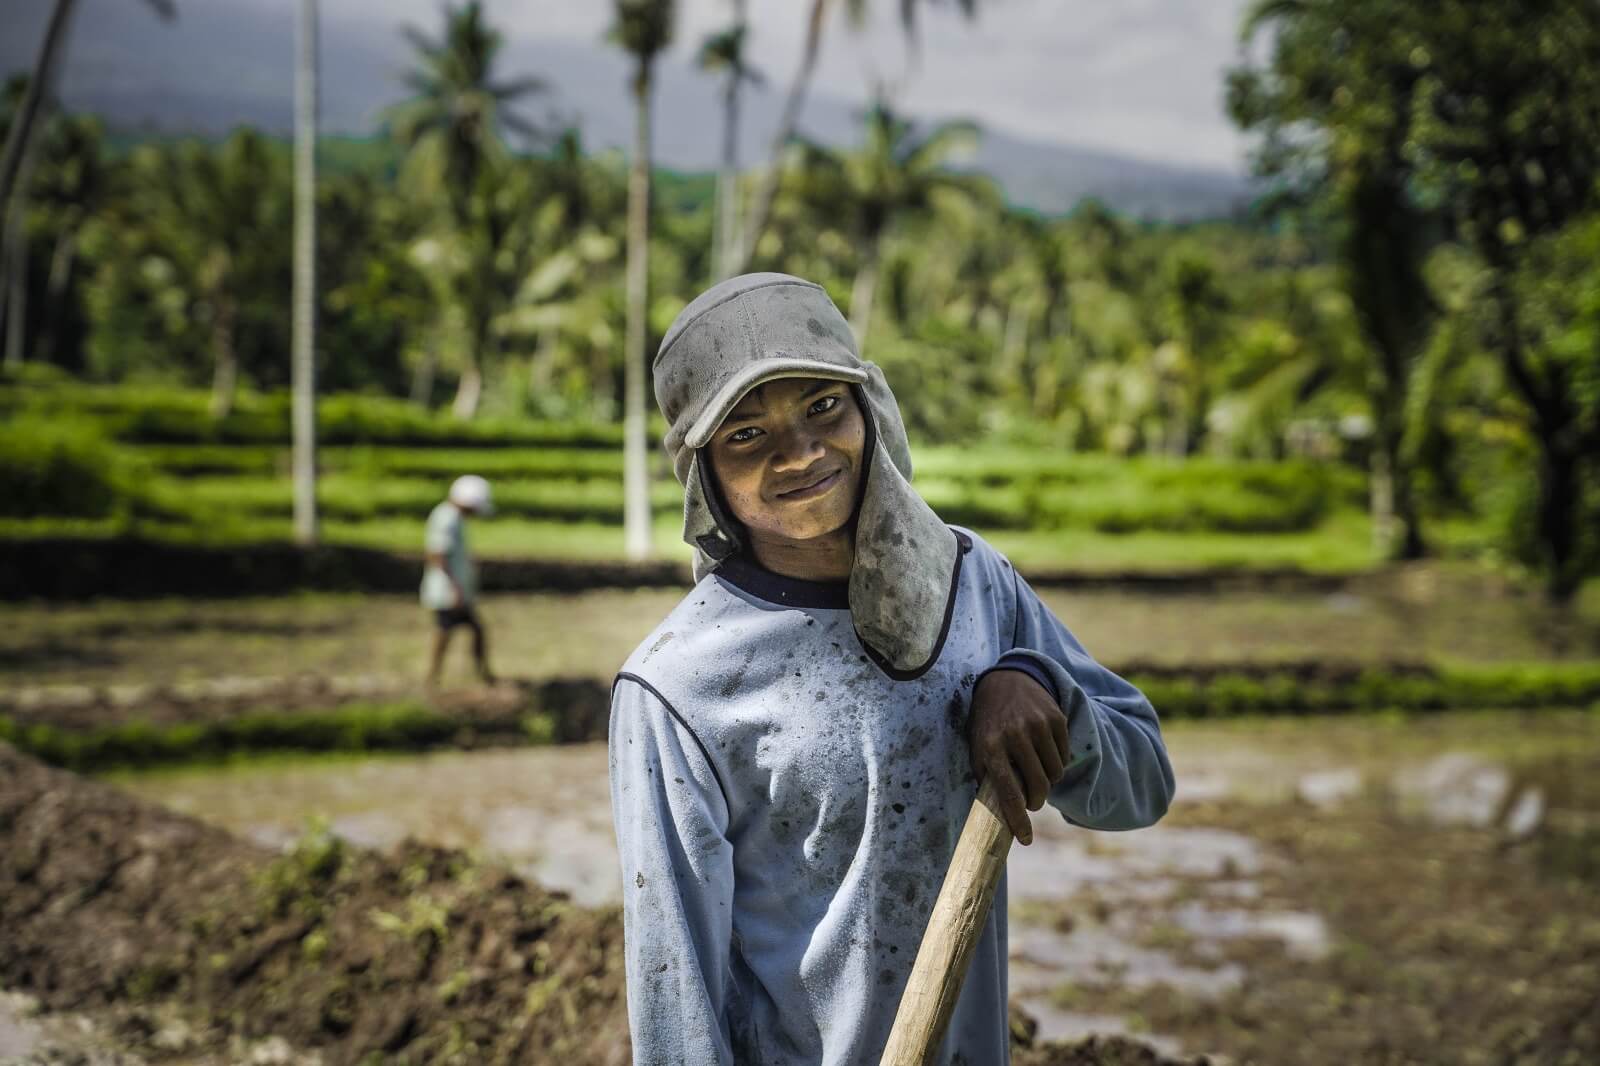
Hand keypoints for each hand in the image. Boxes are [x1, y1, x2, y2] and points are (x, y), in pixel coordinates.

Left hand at [968, 668, 1068, 845]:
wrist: (1006, 681)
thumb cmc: (988, 723)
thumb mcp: (978, 747)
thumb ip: (985, 777)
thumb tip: (995, 814)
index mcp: (991, 746)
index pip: (1008, 792)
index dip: (1018, 820)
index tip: (1025, 840)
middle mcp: (1015, 734)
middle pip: (1038, 786)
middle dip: (1036, 801)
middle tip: (1032, 802)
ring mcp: (1038, 725)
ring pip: (1055, 773)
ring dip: (1047, 781)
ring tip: (1035, 772)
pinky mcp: (1056, 718)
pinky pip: (1064, 756)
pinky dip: (1056, 763)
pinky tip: (1043, 754)